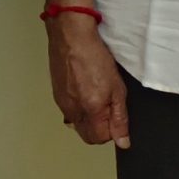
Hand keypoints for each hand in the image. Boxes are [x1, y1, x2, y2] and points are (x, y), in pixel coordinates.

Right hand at [47, 18, 131, 146]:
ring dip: (87, 117)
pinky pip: (68, 110)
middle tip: (107, 108)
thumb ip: (120, 118)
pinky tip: (83, 89)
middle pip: (86, 134)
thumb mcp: (118, 89)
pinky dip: (77, 106)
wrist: (71, 37)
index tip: (116, 117)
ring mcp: (61, 102)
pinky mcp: (55, 93)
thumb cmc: (95, 57)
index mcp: (90, 109)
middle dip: (98, 128)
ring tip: (95, 95)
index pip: (99, 138)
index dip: (111, 132)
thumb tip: (122, 141)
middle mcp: (72, 110)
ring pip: (77, 123)